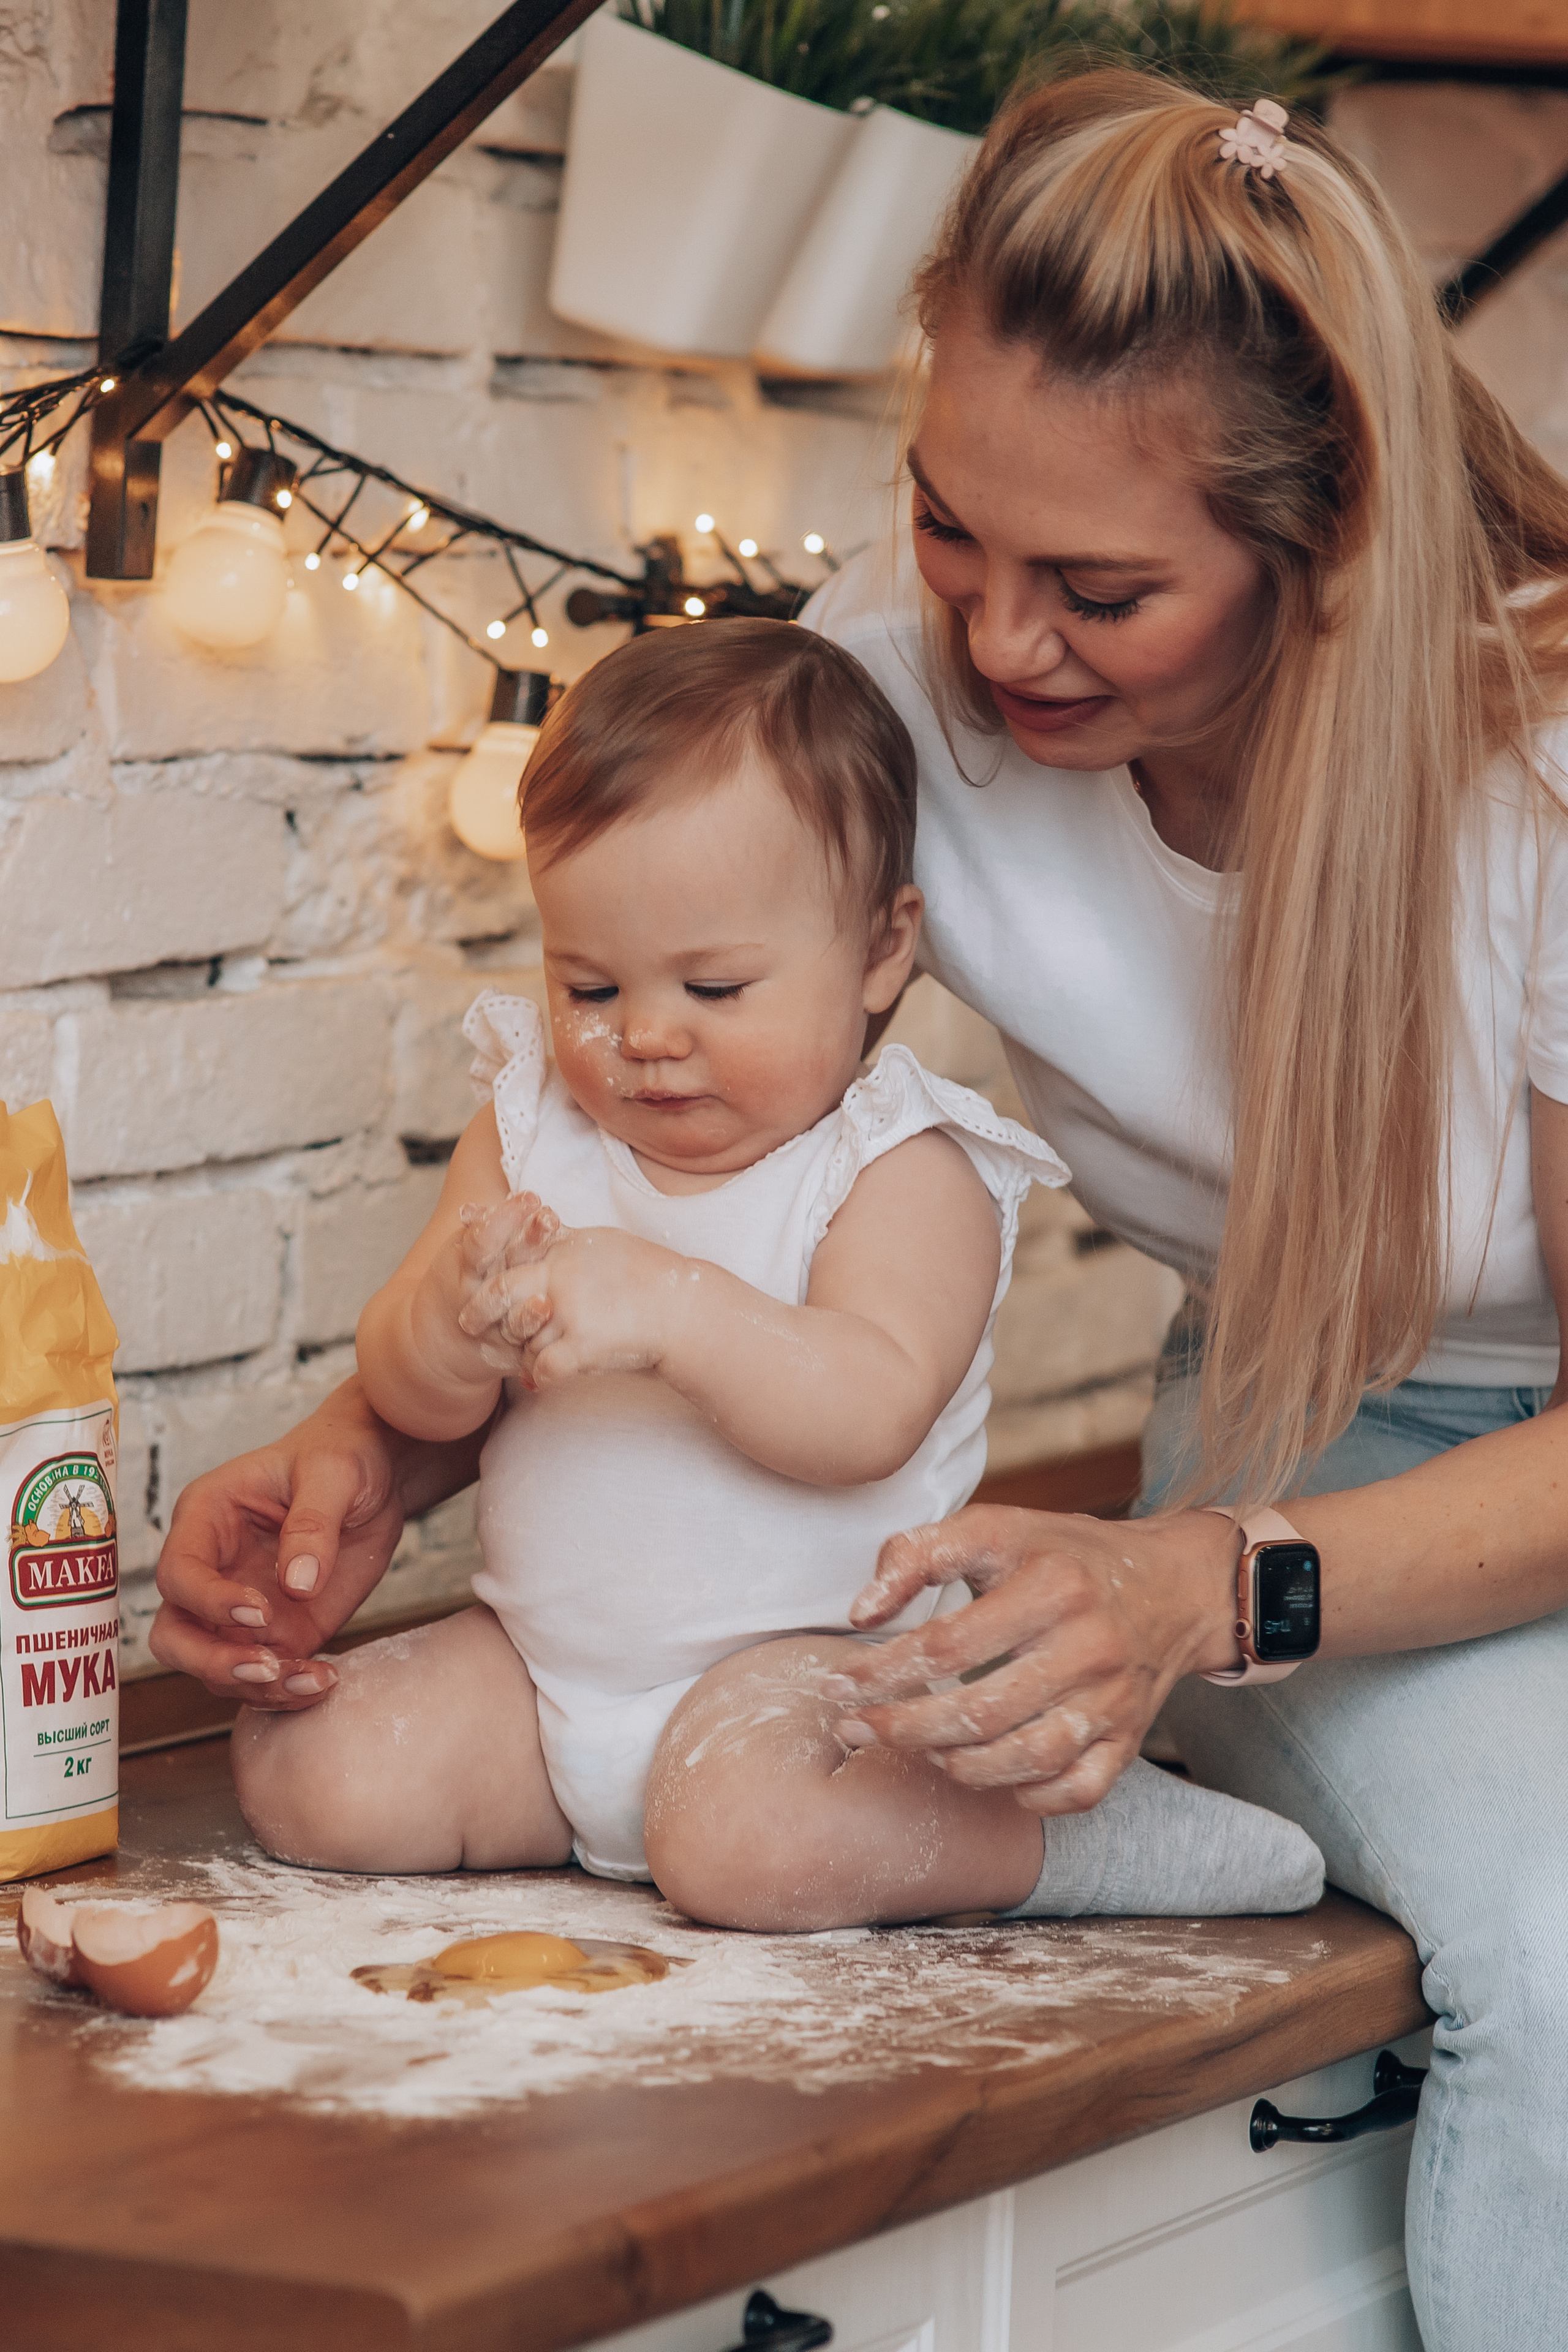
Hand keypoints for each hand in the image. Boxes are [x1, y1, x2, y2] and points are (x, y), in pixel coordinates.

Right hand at [148, 1380, 476, 1711]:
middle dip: (211, 1661)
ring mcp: (241, 1608)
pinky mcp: (280, 1631)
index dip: (208, 1601)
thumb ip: (312, 1523)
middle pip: (175, 1635)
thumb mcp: (333, 1472)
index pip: (178, 1574)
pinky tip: (326, 1682)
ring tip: (312, 1680)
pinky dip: (289, 1690)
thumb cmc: (343, 1453)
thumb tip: (297, 1583)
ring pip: (215, 1667)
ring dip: (256, 1686)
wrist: (380, 1472)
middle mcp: (213, 1569)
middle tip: (267, 1666)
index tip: (258, 1612)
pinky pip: (267, 1675)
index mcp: (206, 1518)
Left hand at [456, 1200, 683, 1387]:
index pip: (507, 1255)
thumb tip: (523, 1210)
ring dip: (515, 1349)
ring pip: (520, 1336)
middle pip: (500, 1293)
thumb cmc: (643, 1271)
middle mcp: (558, 1280)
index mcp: (560, 1253)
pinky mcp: (584, 1347)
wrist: (682, 1308)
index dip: (483, 1268)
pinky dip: (537, 1376)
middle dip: (480, 1310)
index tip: (467, 1280)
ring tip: (512, 1357)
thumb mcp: (594, 1240)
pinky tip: (537, 1380)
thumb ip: (554, 1230)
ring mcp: (570, 1314)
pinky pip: (544, 1368)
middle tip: (466, 1323)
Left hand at [819, 1504, 1241, 1814]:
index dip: (882, 1672)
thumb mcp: (996, 1527)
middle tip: (852, 1729)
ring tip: (918, 1748)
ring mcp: (1113, 1699)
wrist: (1172, 1583)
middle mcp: (1088, 1646)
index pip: (947, 1644)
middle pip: (980, 1711)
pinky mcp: (1130, 1737)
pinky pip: (1077, 1790)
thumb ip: (920, 1553)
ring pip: (1026, 1759)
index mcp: (1052, 1586)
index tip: (836, 1683)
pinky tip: (992, 1775)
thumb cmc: (1065, 1555)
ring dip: (956, 1765)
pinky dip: (1029, 1796)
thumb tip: (862, 1612)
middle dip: (902, 1728)